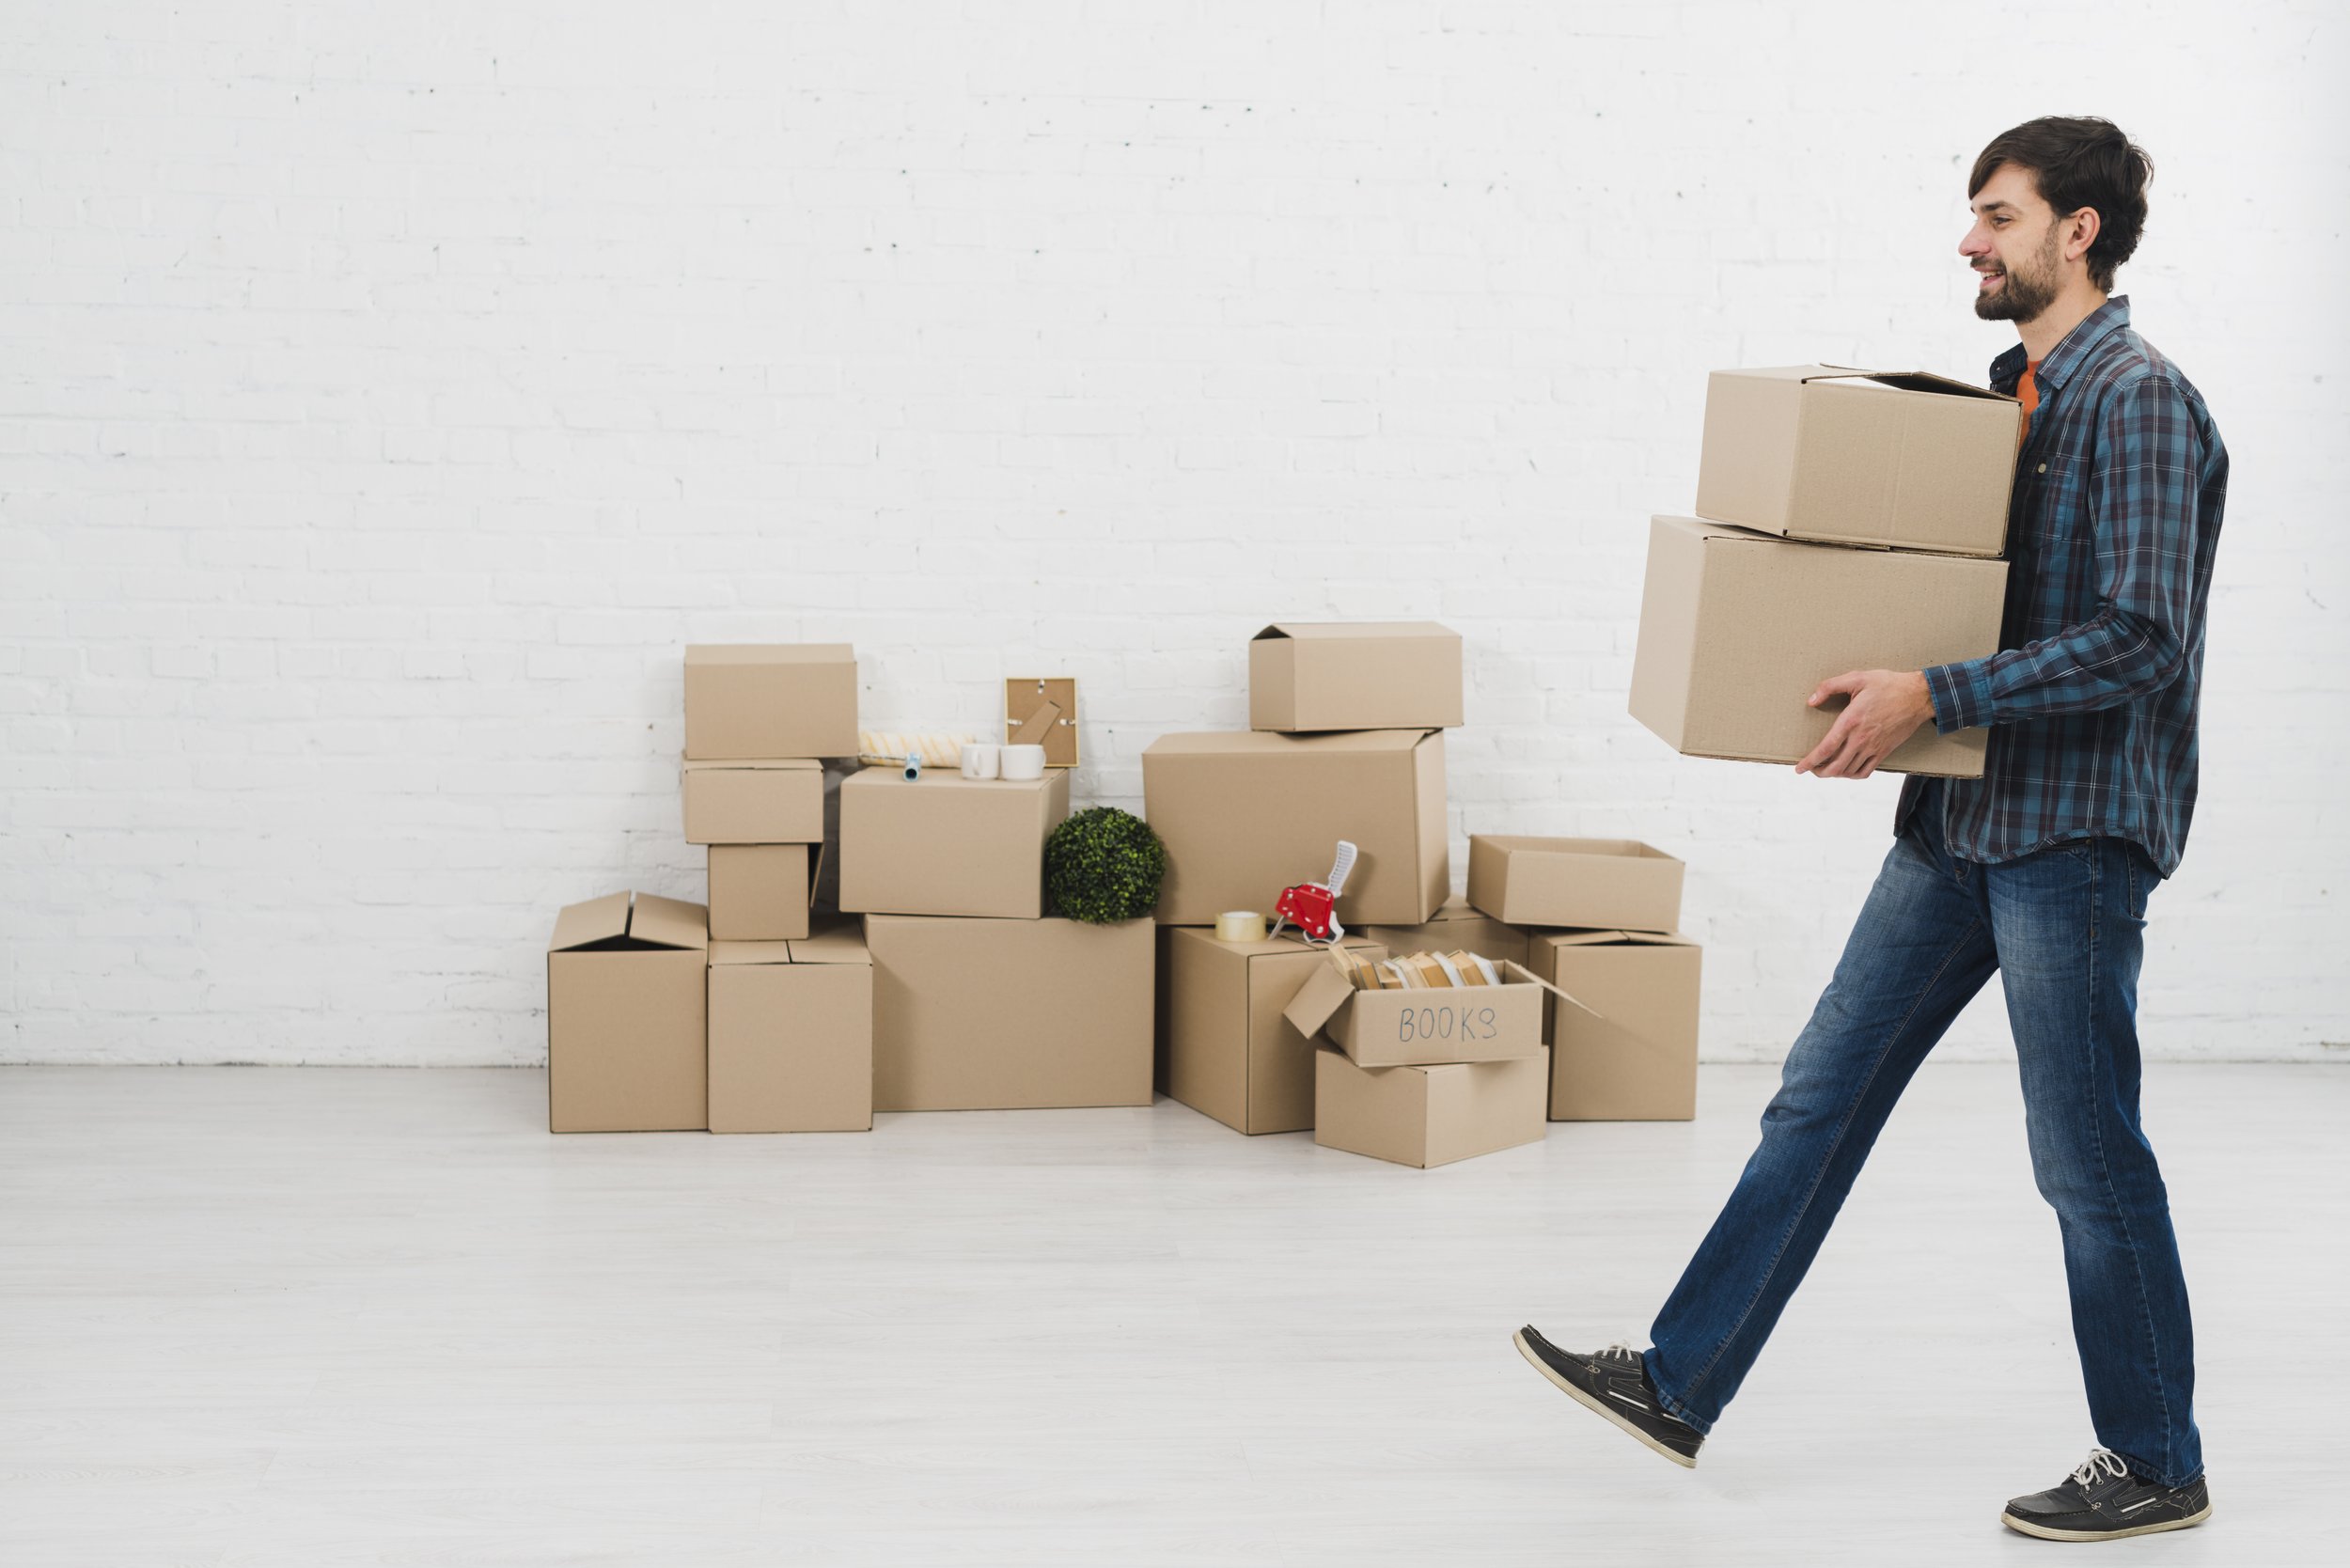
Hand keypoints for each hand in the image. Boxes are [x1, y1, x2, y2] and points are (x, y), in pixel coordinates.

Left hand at [1794, 670, 1934, 779]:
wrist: (1918, 696)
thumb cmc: (1888, 684)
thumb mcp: (1857, 677)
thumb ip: (1830, 686)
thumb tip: (1811, 701)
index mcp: (1851, 721)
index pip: (1826, 748)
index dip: (1810, 761)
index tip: (1799, 768)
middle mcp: (1861, 738)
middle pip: (1835, 766)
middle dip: (1818, 771)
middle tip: (1810, 769)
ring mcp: (1874, 747)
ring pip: (1849, 771)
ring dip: (1834, 774)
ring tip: (1825, 769)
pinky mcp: (1884, 751)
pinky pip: (1866, 771)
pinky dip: (1852, 775)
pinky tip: (1846, 770)